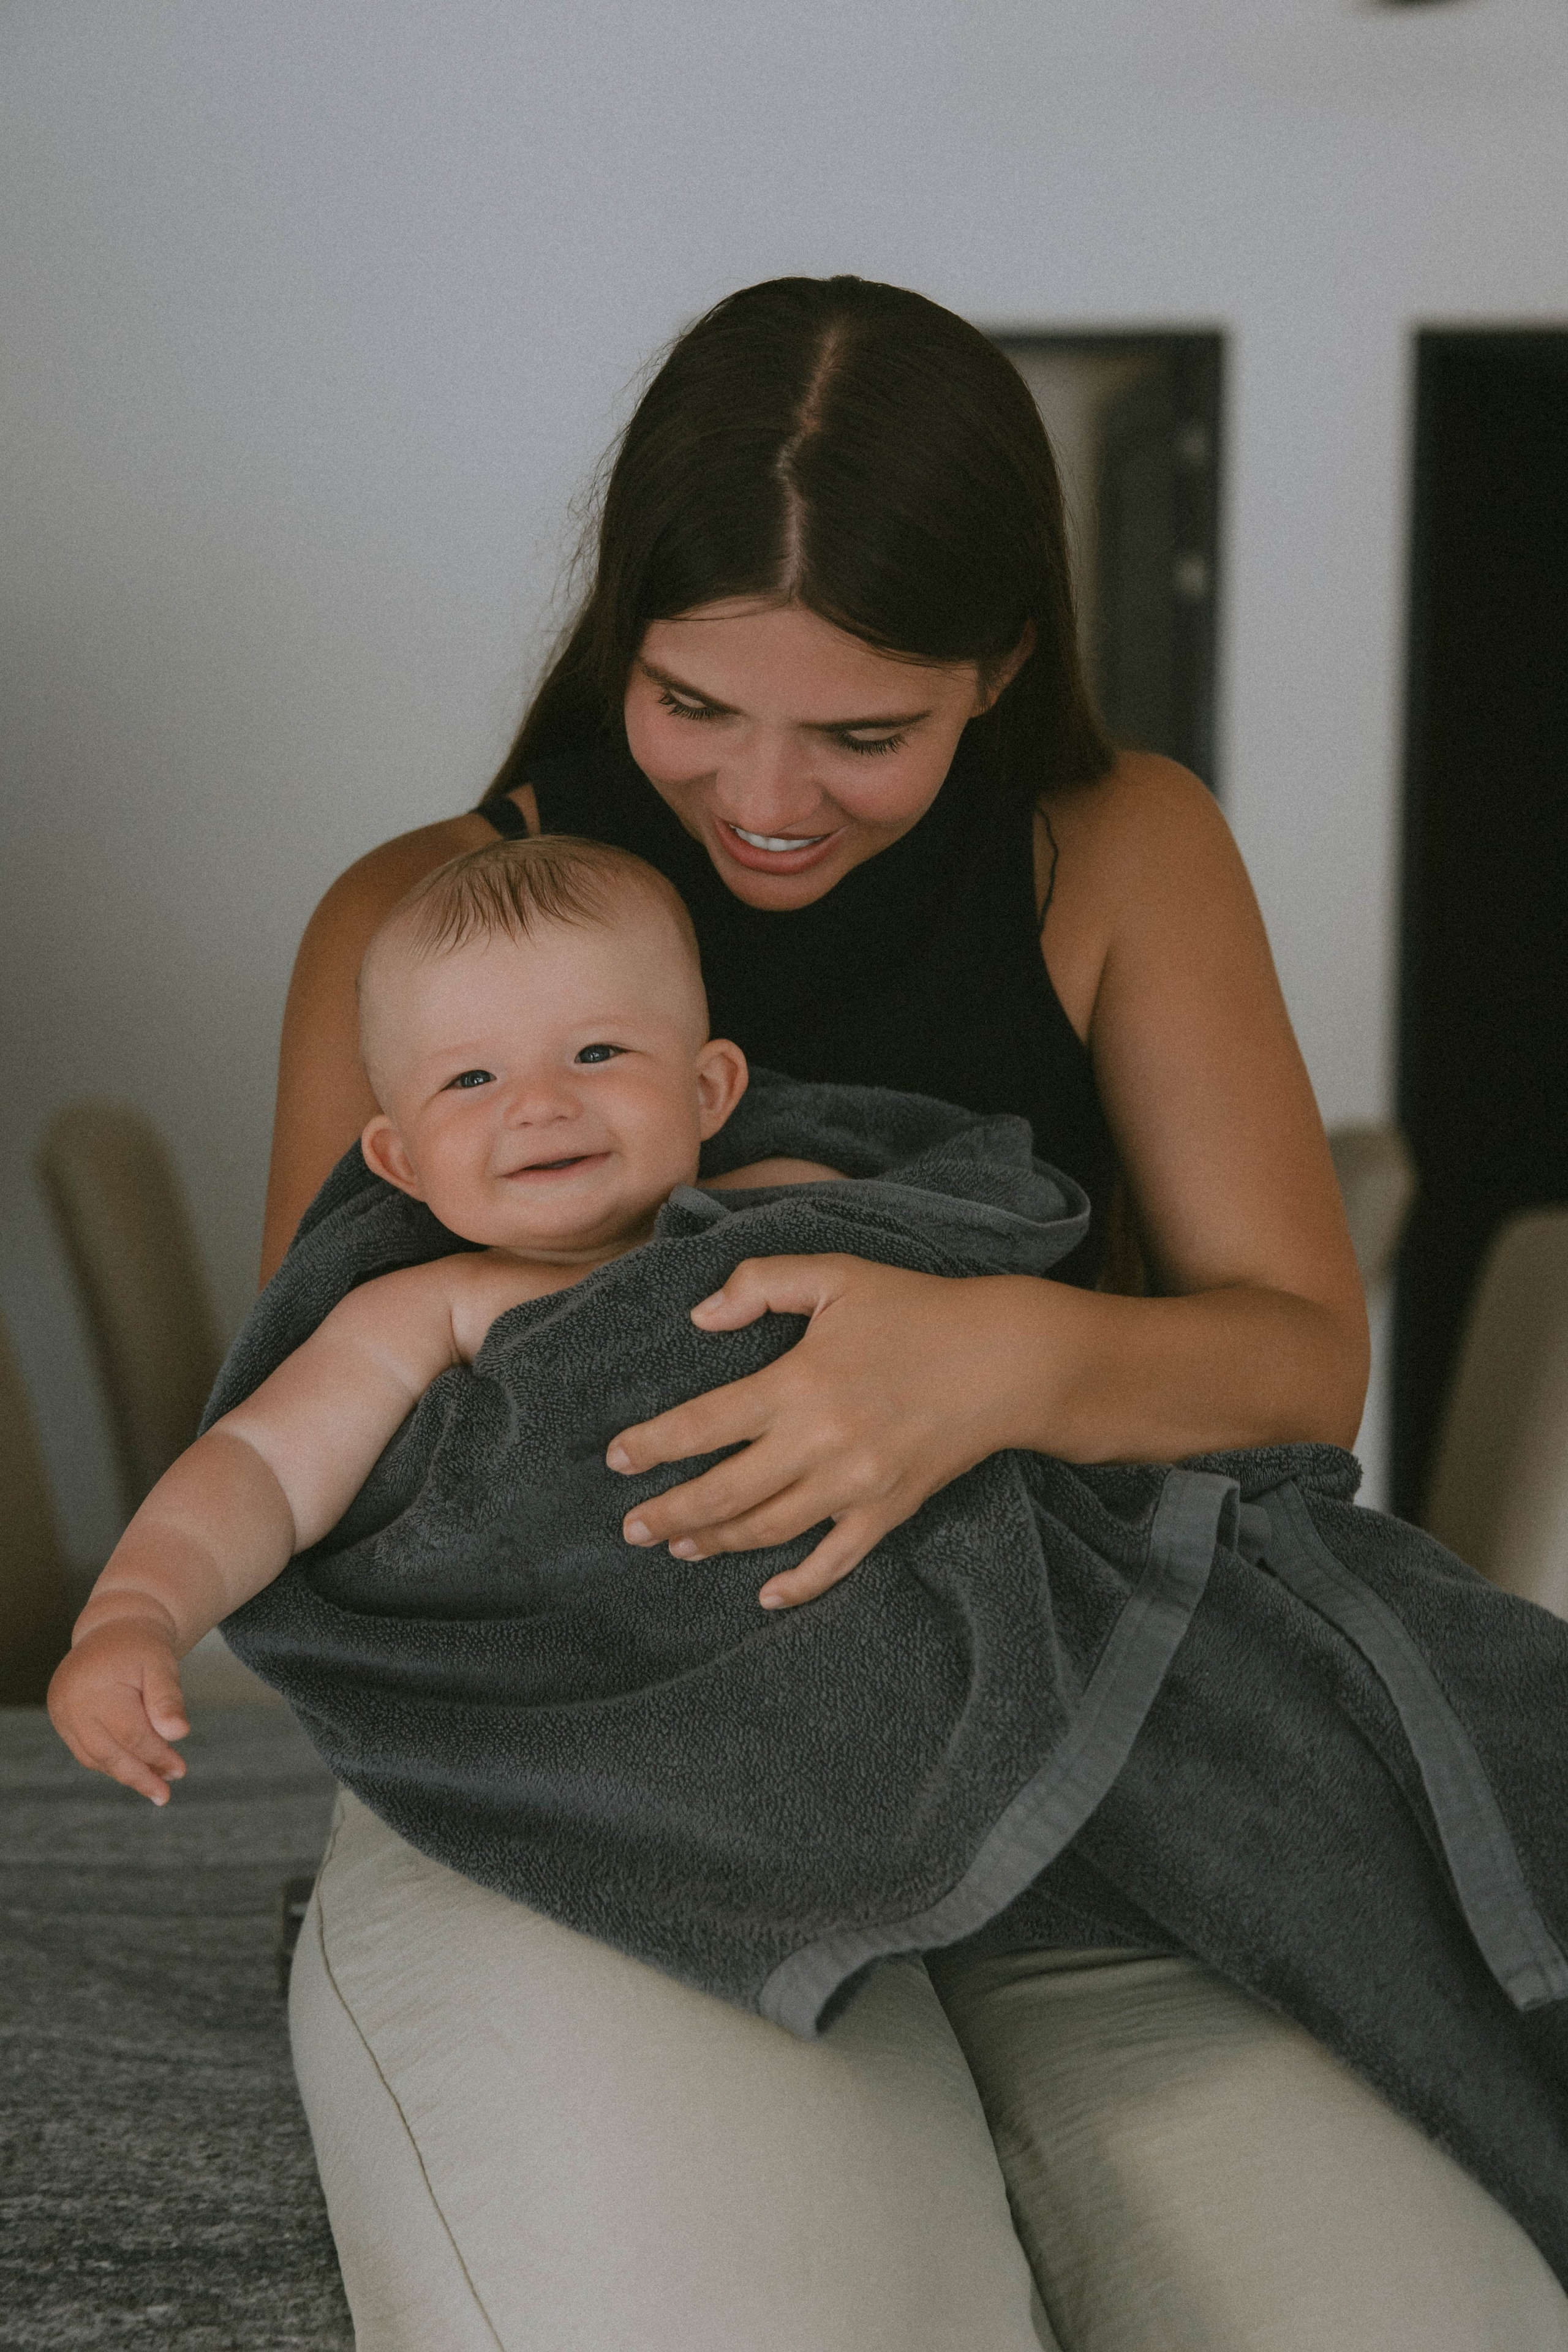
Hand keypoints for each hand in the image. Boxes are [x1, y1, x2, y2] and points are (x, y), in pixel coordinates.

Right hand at [47, 1619, 189, 1805]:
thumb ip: (168, 1698)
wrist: (114, 1627)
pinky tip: (133, 1768)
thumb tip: (179, 1734)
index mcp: (97, 1689)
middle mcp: (71, 1704)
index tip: (180, 1771)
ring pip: (94, 1755)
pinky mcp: (60, 1716)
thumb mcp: (162, 1664)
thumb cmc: (142, 1646)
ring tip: (154, 1784)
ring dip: (124, 1773)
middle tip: (164, 1794)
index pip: (131, 1735)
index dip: (157, 1756)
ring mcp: (61, 1712)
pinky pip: (84, 1749)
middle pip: (108, 1752)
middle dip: (139, 1775)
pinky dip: (109, 1760)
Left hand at [607, 1256, 1042, 1607]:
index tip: (617, 1458)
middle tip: (629, 1525)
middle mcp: (819, 1443)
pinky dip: (798, 1584)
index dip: (652, 1445)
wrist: (1006, 1358)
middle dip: (667, 1511)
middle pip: (723, 1491)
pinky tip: (766, 1596)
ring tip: (677, 1544)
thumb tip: (701, 1316)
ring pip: (767, 1529)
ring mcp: (855, 1485)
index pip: (702, 1425)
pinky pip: (835, 1560)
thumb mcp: (836, 1275)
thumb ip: (761, 1283)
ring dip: (715, 1542)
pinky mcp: (888, 1510)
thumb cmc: (917, 1310)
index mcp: (798, 1384)